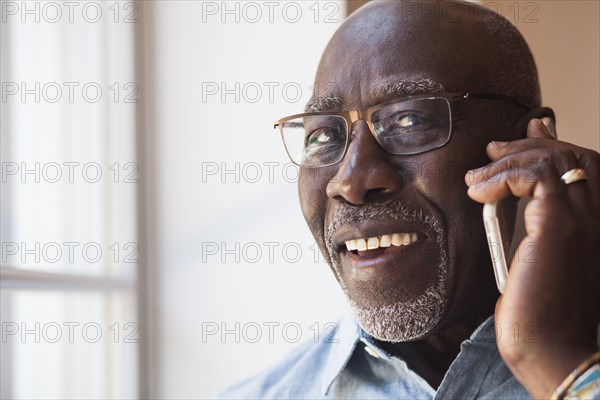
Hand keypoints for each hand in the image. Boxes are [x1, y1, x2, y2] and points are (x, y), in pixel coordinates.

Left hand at [465, 119, 599, 397]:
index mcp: (596, 222)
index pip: (584, 165)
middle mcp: (599, 216)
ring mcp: (583, 218)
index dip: (550, 146)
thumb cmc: (539, 308)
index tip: (517, 140)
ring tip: (474, 180)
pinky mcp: (559, 226)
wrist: (548, 346)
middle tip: (490, 152)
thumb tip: (512, 190)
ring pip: (553, 160)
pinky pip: (534, 177)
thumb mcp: (536, 254)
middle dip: (526, 147)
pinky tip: (479, 192)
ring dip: (507, 162)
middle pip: (572, 156)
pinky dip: (503, 177)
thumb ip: (532, 219)